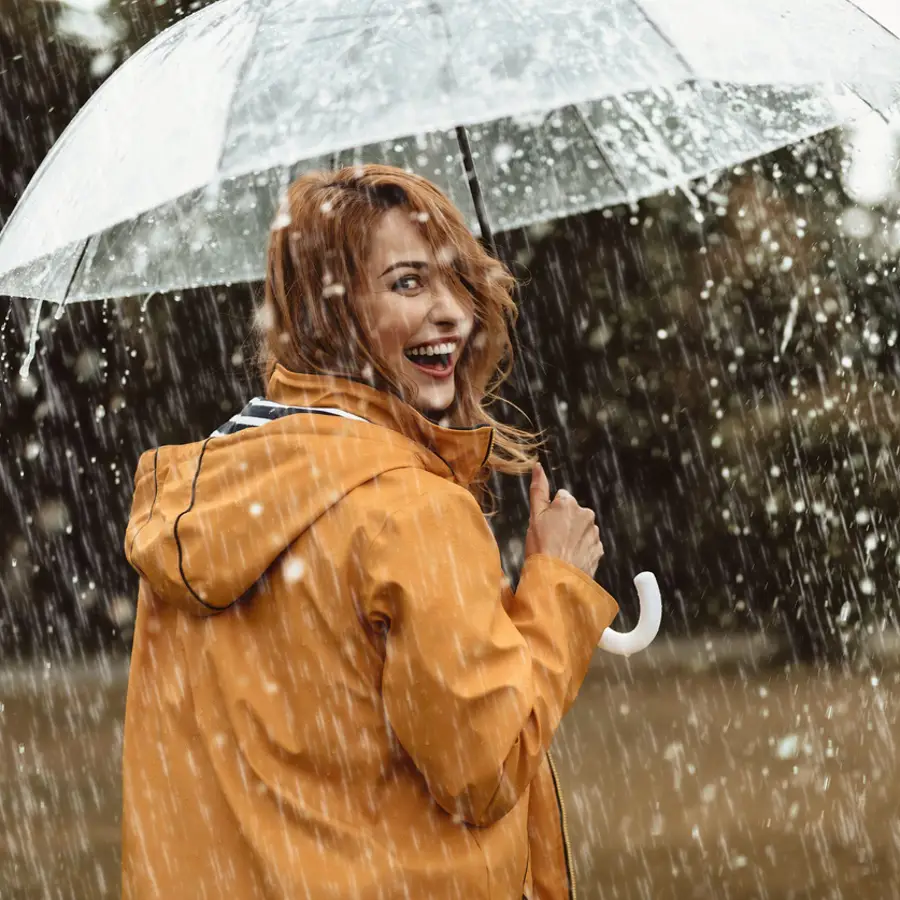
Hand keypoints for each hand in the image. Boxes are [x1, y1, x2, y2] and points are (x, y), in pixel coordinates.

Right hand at [524, 463, 603, 578]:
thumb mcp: (534, 517)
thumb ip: (538, 489)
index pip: (559, 499)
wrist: (557, 580)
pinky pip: (588, 544)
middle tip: (551, 540)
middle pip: (572, 512)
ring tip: (560, 551)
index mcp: (568, 503)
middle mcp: (586, 513)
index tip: (545, 527)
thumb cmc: (541, 548)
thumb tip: (538, 466)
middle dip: (563, 523)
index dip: (550, 512)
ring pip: (581, 528)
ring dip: (572, 536)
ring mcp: (594, 532)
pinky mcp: (599, 549)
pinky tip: (570, 558)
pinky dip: (580, 549)